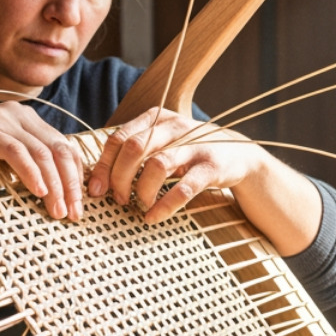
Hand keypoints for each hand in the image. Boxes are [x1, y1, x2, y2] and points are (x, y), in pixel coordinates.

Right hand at [0, 102, 86, 220]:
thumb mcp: (2, 163)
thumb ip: (28, 168)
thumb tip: (61, 195)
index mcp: (28, 121)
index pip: (64, 148)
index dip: (76, 177)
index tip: (80, 207)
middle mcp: (18, 114)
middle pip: (58, 150)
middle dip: (69, 184)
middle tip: (73, 214)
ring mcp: (0, 118)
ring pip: (40, 152)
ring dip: (53, 184)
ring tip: (57, 210)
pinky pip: (15, 151)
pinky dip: (30, 172)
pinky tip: (37, 191)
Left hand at [87, 108, 321, 254]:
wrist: (239, 157)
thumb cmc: (190, 154)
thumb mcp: (162, 143)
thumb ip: (135, 150)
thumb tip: (97, 176)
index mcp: (156, 118)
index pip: (119, 138)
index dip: (103, 165)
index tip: (96, 189)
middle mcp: (175, 126)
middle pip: (134, 148)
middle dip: (118, 177)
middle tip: (117, 198)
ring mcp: (194, 146)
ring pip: (156, 166)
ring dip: (141, 191)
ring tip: (138, 205)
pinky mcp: (211, 167)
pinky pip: (183, 188)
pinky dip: (164, 205)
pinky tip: (153, 217)